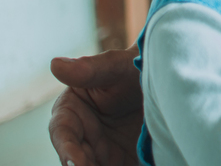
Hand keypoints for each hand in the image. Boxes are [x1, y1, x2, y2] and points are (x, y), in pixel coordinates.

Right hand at [48, 48, 144, 165]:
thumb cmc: (133, 67)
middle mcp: (81, 136)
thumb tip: (55, 64)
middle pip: (76, 160)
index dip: (67, 150)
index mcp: (70, 112)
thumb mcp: (115, 67)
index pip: (62, 133)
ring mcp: (100, 151)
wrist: (165, 82)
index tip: (75, 163)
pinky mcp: (120, 161)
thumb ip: (88, 69)